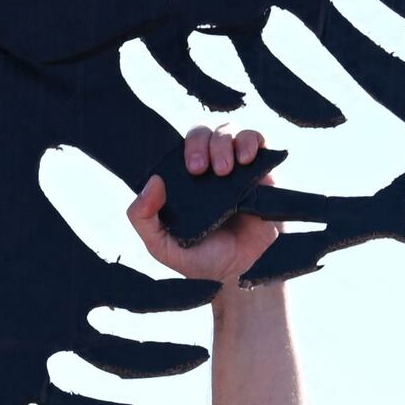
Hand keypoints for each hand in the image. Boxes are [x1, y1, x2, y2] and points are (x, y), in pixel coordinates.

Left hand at [127, 124, 281, 289]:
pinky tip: (247, 159)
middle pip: (204, 133)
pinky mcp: (260, 173)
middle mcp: (209, 170)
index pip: (180, 148)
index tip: (189, 169)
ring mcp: (236, 169)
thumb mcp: (161, 246)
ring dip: (226, 142)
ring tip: (226, 169)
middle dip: (202, 144)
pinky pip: (257, 141)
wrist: (241, 273)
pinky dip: (252, 141)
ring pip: (229, 131)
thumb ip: (143, 219)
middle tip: (201, 169)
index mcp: (185, 182)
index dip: (184, 148)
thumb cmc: (201, 260)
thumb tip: (152, 182)